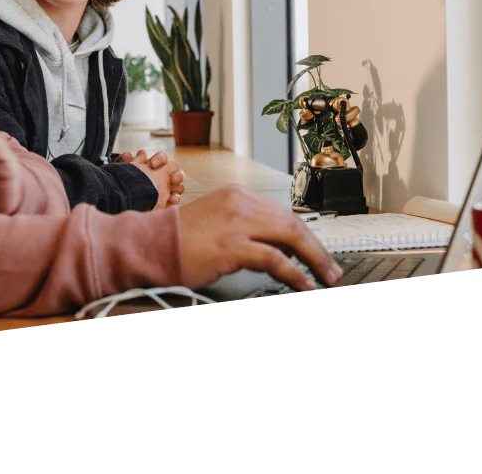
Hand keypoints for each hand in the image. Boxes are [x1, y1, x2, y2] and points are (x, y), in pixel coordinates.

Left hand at [117, 150, 183, 206]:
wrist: (124, 194)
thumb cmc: (126, 178)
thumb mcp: (123, 169)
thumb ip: (124, 161)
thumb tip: (127, 155)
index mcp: (155, 164)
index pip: (162, 157)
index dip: (160, 159)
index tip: (152, 164)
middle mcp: (164, 174)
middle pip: (176, 170)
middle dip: (175, 173)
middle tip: (170, 178)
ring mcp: (167, 187)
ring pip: (179, 184)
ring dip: (178, 186)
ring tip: (172, 191)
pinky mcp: (167, 200)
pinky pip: (176, 198)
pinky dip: (175, 199)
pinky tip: (171, 201)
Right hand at [178, 186, 341, 291]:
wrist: (148, 244)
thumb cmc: (178, 240)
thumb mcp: (217, 222)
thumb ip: (246, 229)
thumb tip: (279, 250)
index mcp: (237, 196)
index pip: (282, 213)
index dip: (305, 235)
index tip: (318, 253)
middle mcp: (239, 203)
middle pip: (292, 223)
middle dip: (317, 248)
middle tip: (333, 270)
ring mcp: (236, 223)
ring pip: (290, 236)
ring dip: (314, 260)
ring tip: (327, 279)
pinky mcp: (231, 245)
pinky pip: (274, 258)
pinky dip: (294, 273)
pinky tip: (304, 285)